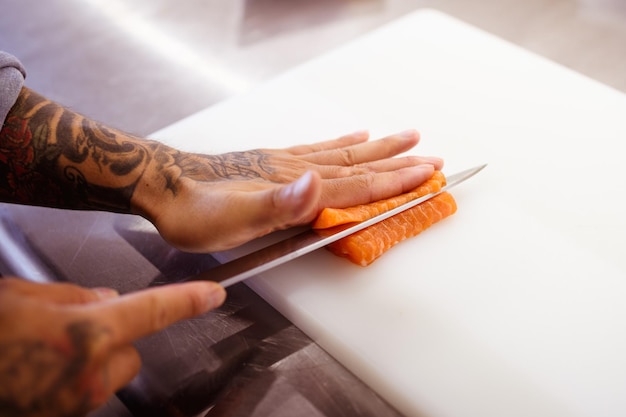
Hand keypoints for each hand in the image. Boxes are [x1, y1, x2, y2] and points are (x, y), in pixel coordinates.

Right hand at [0, 277, 225, 416]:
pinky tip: (35, 368)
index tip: (214, 294)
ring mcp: (71, 407)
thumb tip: (104, 300)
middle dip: (113, 337)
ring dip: (89, 358)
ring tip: (42, 350)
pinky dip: (70, 378)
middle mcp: (86, 377)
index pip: (153, 311)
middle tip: (69, 327)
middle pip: (130, 352)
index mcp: (84, 336)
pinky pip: (81, 393)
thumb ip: (71, 296)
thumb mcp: (19, 296)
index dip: (187, 300)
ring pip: (106, 374)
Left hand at [135, 129, 442, 251]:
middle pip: (359, 166)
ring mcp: (286, 164)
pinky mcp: (273, 162)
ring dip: (379, 149)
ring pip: (344, 154)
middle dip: (399, 163)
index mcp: (297, 189)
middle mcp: (297, 172)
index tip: (429, 173)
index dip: (396, 182)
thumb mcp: (235, 218)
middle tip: (433, 156)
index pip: (357, 185)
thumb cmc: (198, 211)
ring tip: (406, 136)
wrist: (164, 186)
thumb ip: (279, 204)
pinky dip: (341, 143)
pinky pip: (316, 148)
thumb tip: (315, 184)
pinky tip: (353, 138)